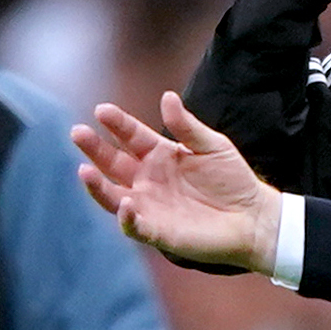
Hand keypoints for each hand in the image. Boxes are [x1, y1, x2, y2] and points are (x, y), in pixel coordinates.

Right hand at [73, 93, 285, 272]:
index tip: (102, 111)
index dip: (116, 124)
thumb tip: (167, 97)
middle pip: (113, 163)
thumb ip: (188, 126)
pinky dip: (126, 218)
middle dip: (94, 149)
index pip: (130, 136)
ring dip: (97, 185)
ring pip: (113, 195)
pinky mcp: (157, 232)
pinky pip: (134, 226)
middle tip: (77, 132)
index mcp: (159, 155)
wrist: (253, 217)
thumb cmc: (233, 180)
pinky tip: (124, 204)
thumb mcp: (212, 146)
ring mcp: (149, 206)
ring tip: (84, 170)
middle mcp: (148, 180)